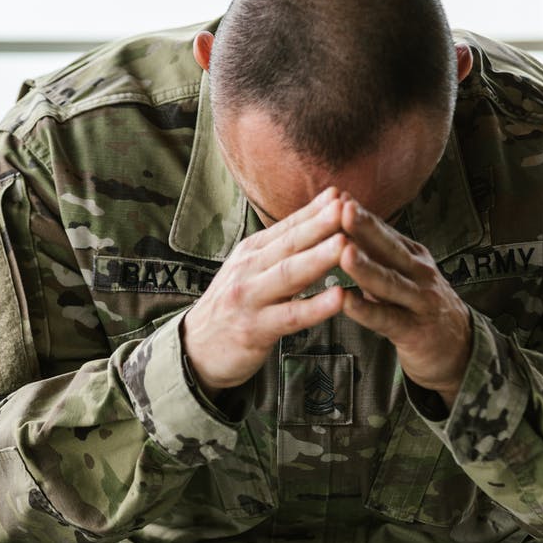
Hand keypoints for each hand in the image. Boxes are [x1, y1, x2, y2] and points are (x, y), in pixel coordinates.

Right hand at [182, 188, 346, 397]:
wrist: (195, 349)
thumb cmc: (234, 307)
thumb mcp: (250, 271)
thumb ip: (281, 251)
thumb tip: (316, 224)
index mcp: (252, 252)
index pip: (287, 227)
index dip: (314, 210)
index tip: (341, 193)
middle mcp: (249, 269)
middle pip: (290, 243)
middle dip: (320, 224)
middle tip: (347, 207)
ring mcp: (250, 298)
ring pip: (289, 275)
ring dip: (318, 258)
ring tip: (345, 244)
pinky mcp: (255, 329)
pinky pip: (290, 316)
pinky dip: (316, 306)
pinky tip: (339, 298)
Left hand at [338, 196, 471, 406]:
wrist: (460, 349)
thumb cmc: (420, 307)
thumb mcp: (403, 275)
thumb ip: (377, 255)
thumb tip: (342, 224)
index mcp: (412, 256)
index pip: (384, 232)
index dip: (361, 214)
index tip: (337, 195)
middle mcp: (419, 274)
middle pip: (389, 249)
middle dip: (365, 228)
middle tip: (342, 208)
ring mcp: (420, 301)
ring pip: (390, 282)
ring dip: (365, 267)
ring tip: (344, 252)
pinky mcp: (415, 331)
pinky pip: (387, 319)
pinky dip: (366, 310)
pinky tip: (346, 301)